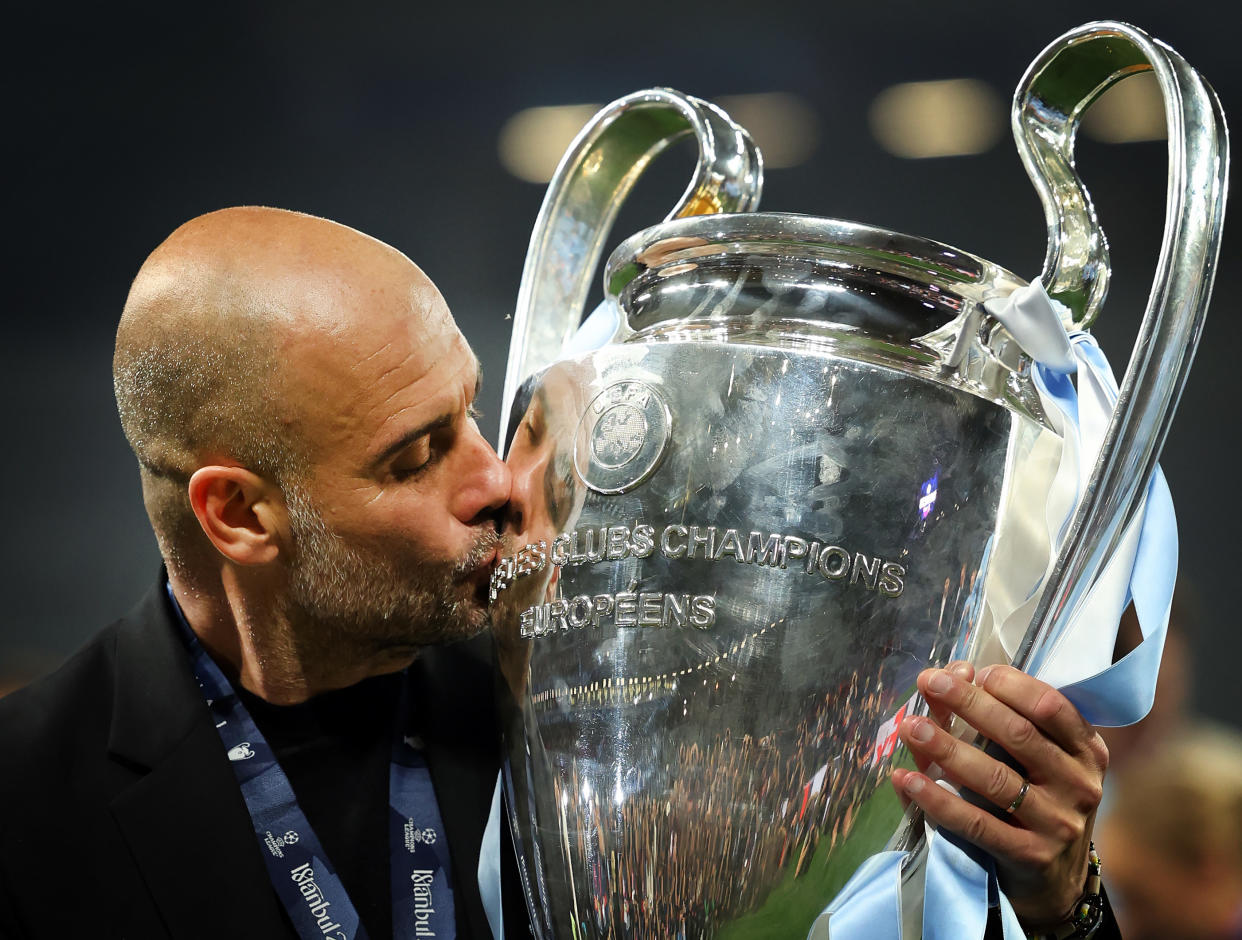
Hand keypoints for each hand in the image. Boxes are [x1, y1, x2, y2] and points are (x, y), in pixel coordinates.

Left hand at [890, 662, 1108, 927]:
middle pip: (1019, 735)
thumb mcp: (1030, 759)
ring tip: (911, 725)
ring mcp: (1058, 823)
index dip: (1009, 684)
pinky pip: (976, 824)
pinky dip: (937, 800)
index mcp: (1085, 749)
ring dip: (947, 748)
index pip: (1050, 705)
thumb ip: (997, 717)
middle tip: (930, 681)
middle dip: (969, 703)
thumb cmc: (1036, 802)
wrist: (1056, 881)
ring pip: (996, 778)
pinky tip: (906, 780)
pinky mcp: (1030, 856)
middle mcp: (1079, 784)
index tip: (970, 671)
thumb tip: (954, 672)